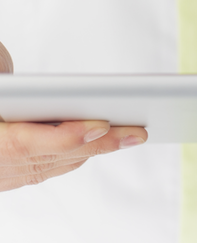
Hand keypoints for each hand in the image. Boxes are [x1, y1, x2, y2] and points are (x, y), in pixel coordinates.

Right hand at [0, 39, 147, 191]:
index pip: (23, 146)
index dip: (65, 136)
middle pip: (48, 158)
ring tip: (131, 135)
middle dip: (96, 144)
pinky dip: (74, 153)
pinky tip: (102, 139)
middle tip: (137, 132)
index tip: (100, 124)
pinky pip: (45, 168)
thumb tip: (25, 68)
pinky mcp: (4, 176)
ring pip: (51, 165)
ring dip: (92, 151)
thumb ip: (0, 67)